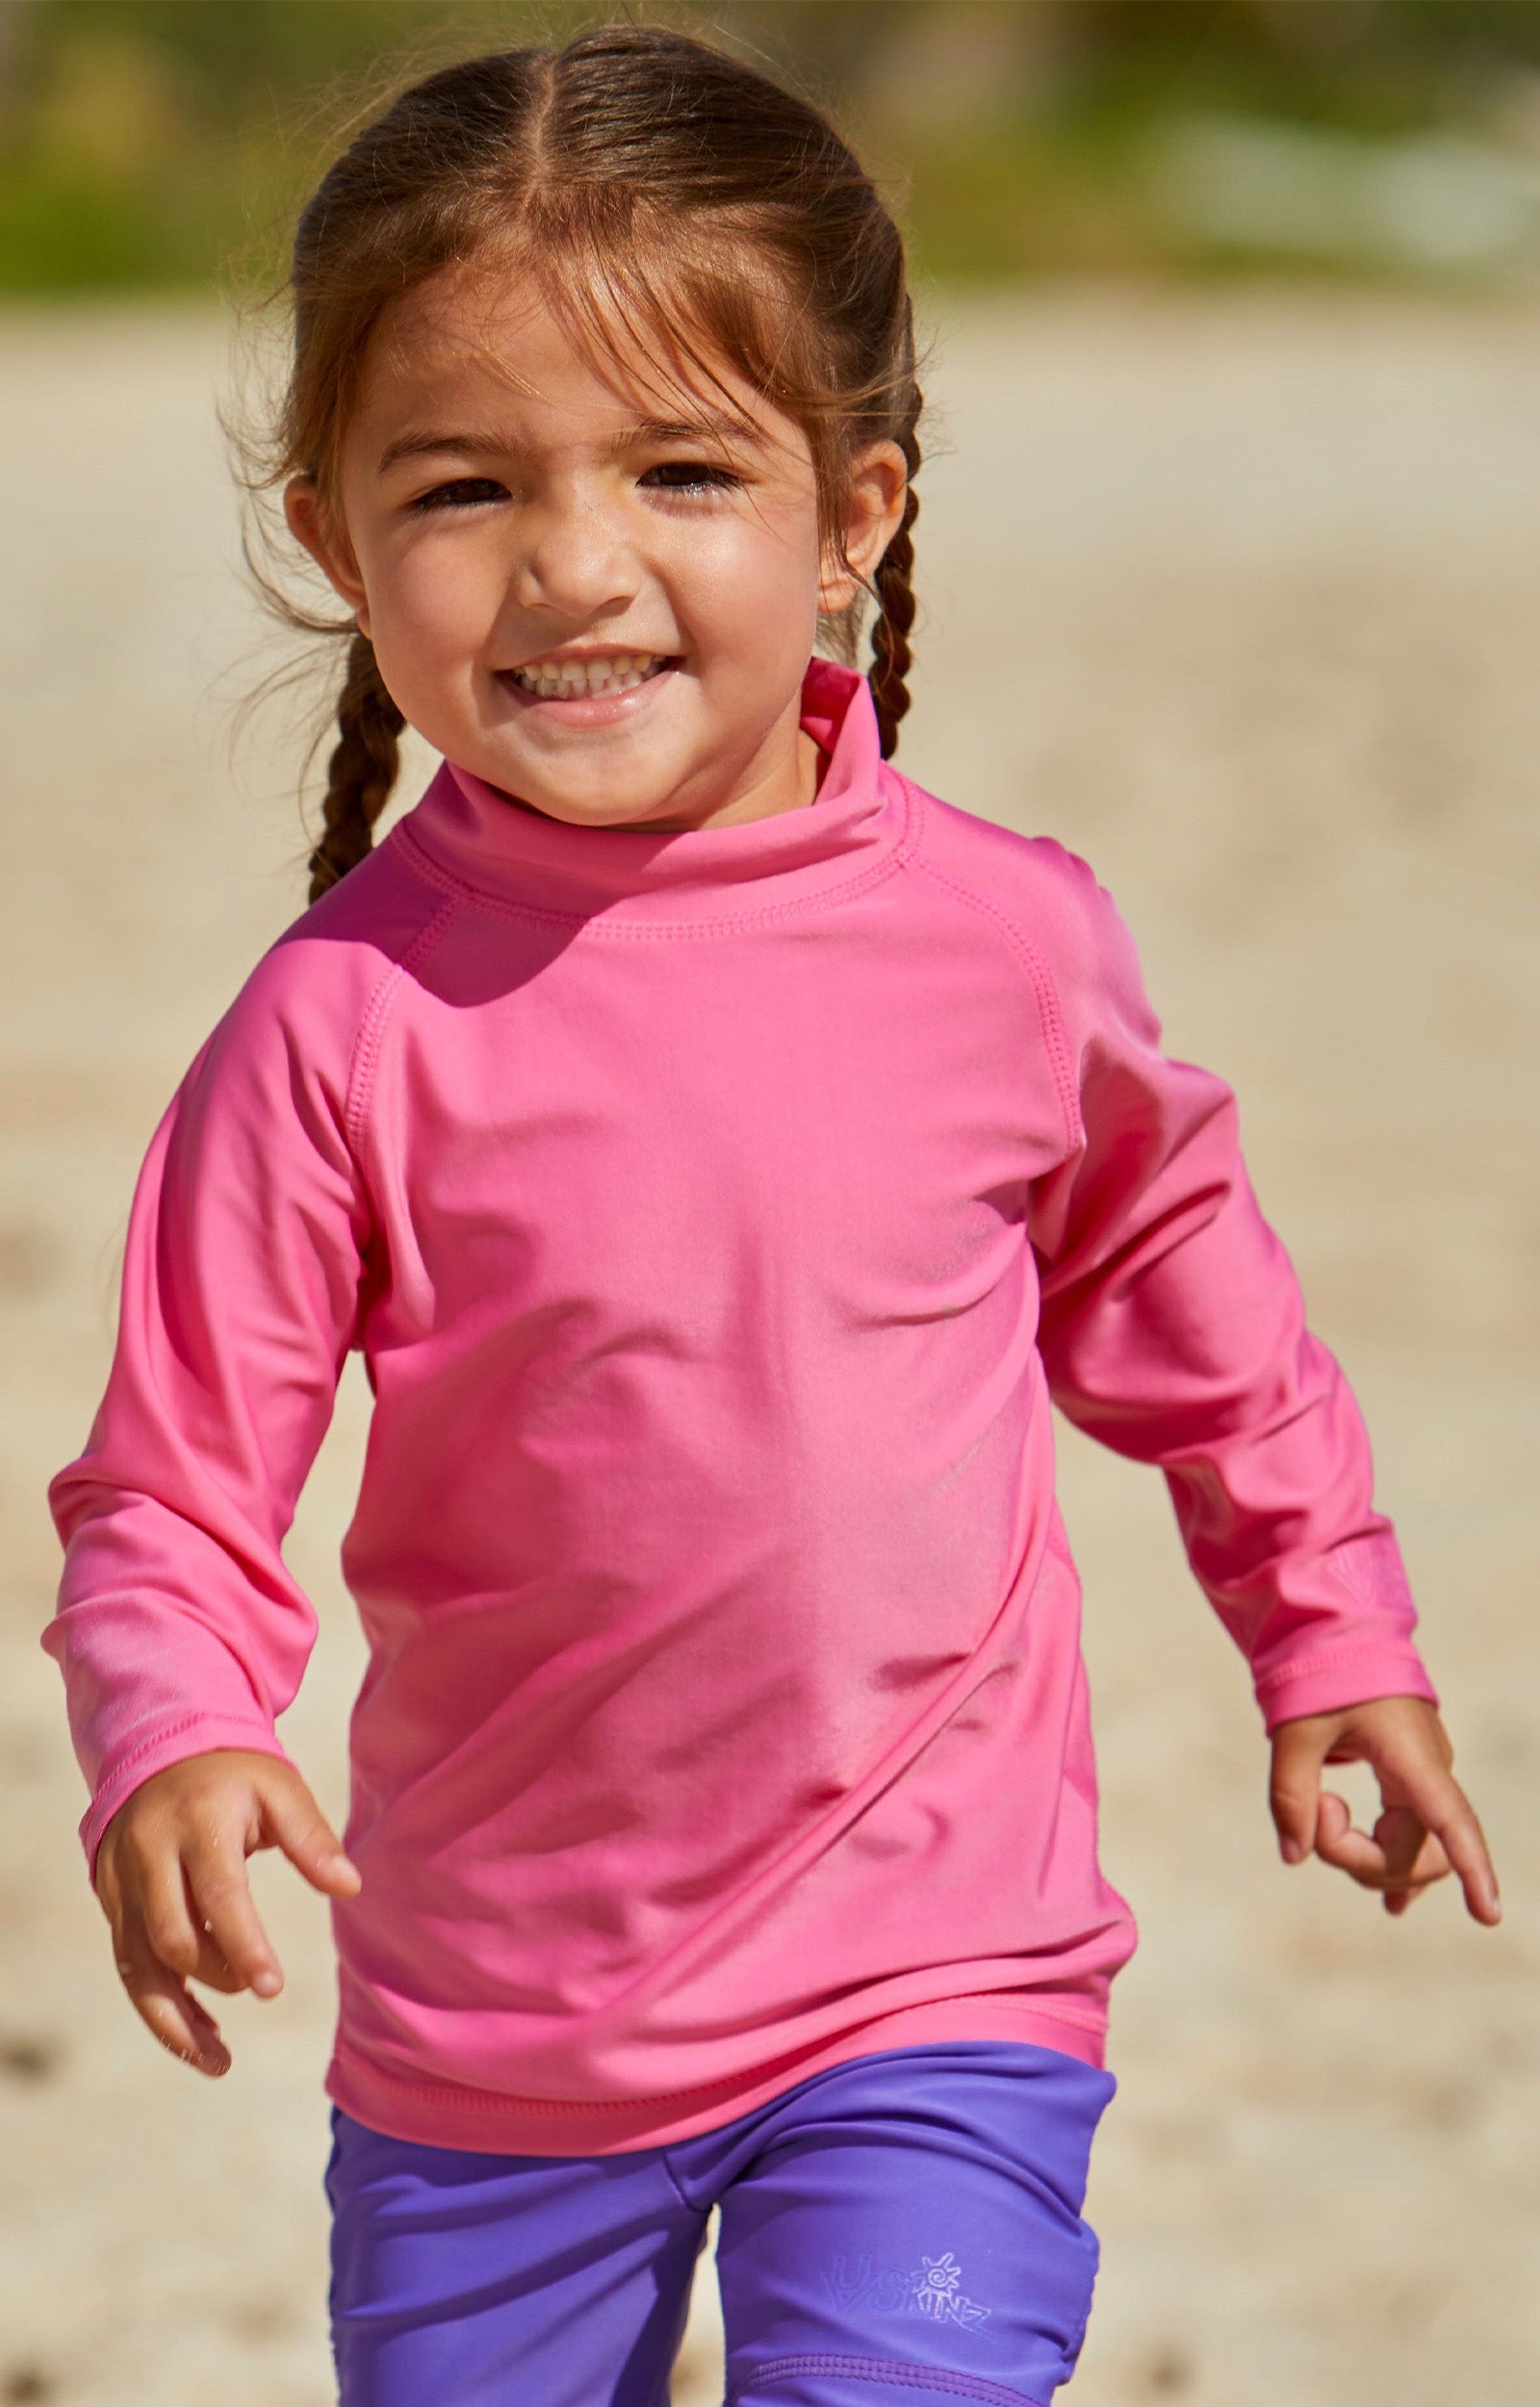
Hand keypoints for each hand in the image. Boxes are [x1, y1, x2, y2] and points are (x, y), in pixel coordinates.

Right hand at [93, 1749, 360, 2077]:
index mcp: (197, 1823)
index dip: (244, 1945)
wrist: (158, 1749)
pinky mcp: (111, 1902)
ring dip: (174, 2020)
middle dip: (216, 1975)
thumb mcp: (280, 1788)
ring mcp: (121, 1881)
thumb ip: (312, 1838)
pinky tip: (197, 2037)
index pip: (218, 1894)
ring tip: (219, 2062)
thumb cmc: (235, 1776)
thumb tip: (350, 1887)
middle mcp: (149, 1854)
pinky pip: (130, 1965)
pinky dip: (159, 2006)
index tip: (271, 1989)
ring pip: (138, 1965)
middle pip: (171, 1936)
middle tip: (264, 1991)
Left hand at [1268, 1695, 1499, 1923]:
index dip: (1472, 1869)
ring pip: (1410, 1850)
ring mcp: (1425, 1778)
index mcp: (1410, 1754)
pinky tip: (1396, 1903)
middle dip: (1357, 1857)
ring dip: (1364, 1856)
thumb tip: (1295, 1854)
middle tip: (1315, 1810)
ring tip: (1320, 1814)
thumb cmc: (1319, 1673)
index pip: (1451, 1820)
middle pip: (1413, 1852)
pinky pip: (1411, 1837)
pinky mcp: (1411, 1781)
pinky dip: (1396, 1867)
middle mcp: (1430, 1771)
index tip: (1489, 1915)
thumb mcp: (1293, 1730)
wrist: (1339, 1633)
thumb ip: (1291, 1793)